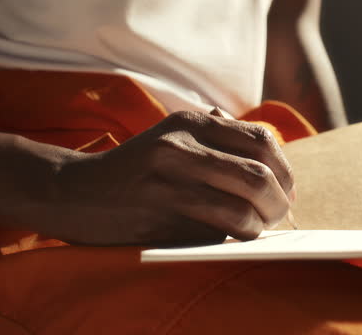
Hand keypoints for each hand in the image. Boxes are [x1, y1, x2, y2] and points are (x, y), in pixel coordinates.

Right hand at [45, 111, 293, 246]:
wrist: (75, 192)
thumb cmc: (138, 166)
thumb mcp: (174, 134)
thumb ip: (221, 138)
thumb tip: (277, 166)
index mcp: (190, 121)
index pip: (262, 141)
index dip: (285, 169)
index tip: (286, 188)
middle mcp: (180, 147)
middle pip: (258, 177)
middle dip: (278, 203)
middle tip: (277, 214)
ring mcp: (167, 185)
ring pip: (240, 212)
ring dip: (257, 227)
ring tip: (254, 229)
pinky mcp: (158, 220)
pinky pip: (212, 235)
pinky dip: (228, 240)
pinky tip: (224, 236)